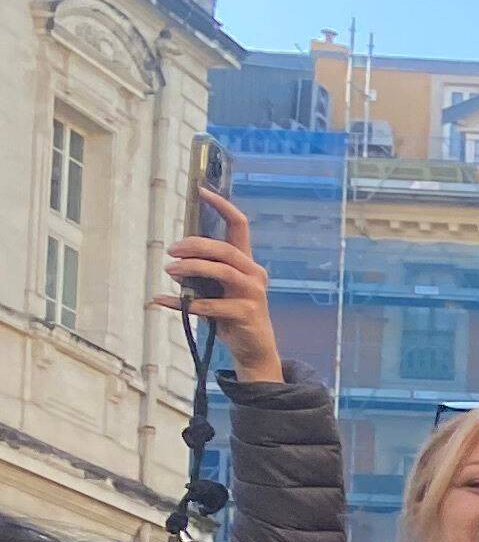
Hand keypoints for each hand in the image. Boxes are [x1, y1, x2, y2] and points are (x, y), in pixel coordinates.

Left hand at [153, 190, 279, 382]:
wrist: (254, 349)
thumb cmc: (232, 315)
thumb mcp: (219, 289)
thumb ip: (205, 272)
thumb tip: (174, 262)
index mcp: (246, 262)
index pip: (239, 226)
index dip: (222, 206)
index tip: (201, 191)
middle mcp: (254, 273)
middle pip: (225, 249)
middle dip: (195, 246)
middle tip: (171, 251)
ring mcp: (253, 294)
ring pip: (222, 272)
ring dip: (192, 269)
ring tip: (169, 271)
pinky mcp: (246, 314)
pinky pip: (211, 305)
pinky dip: (184, 303)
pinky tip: (162, 301)